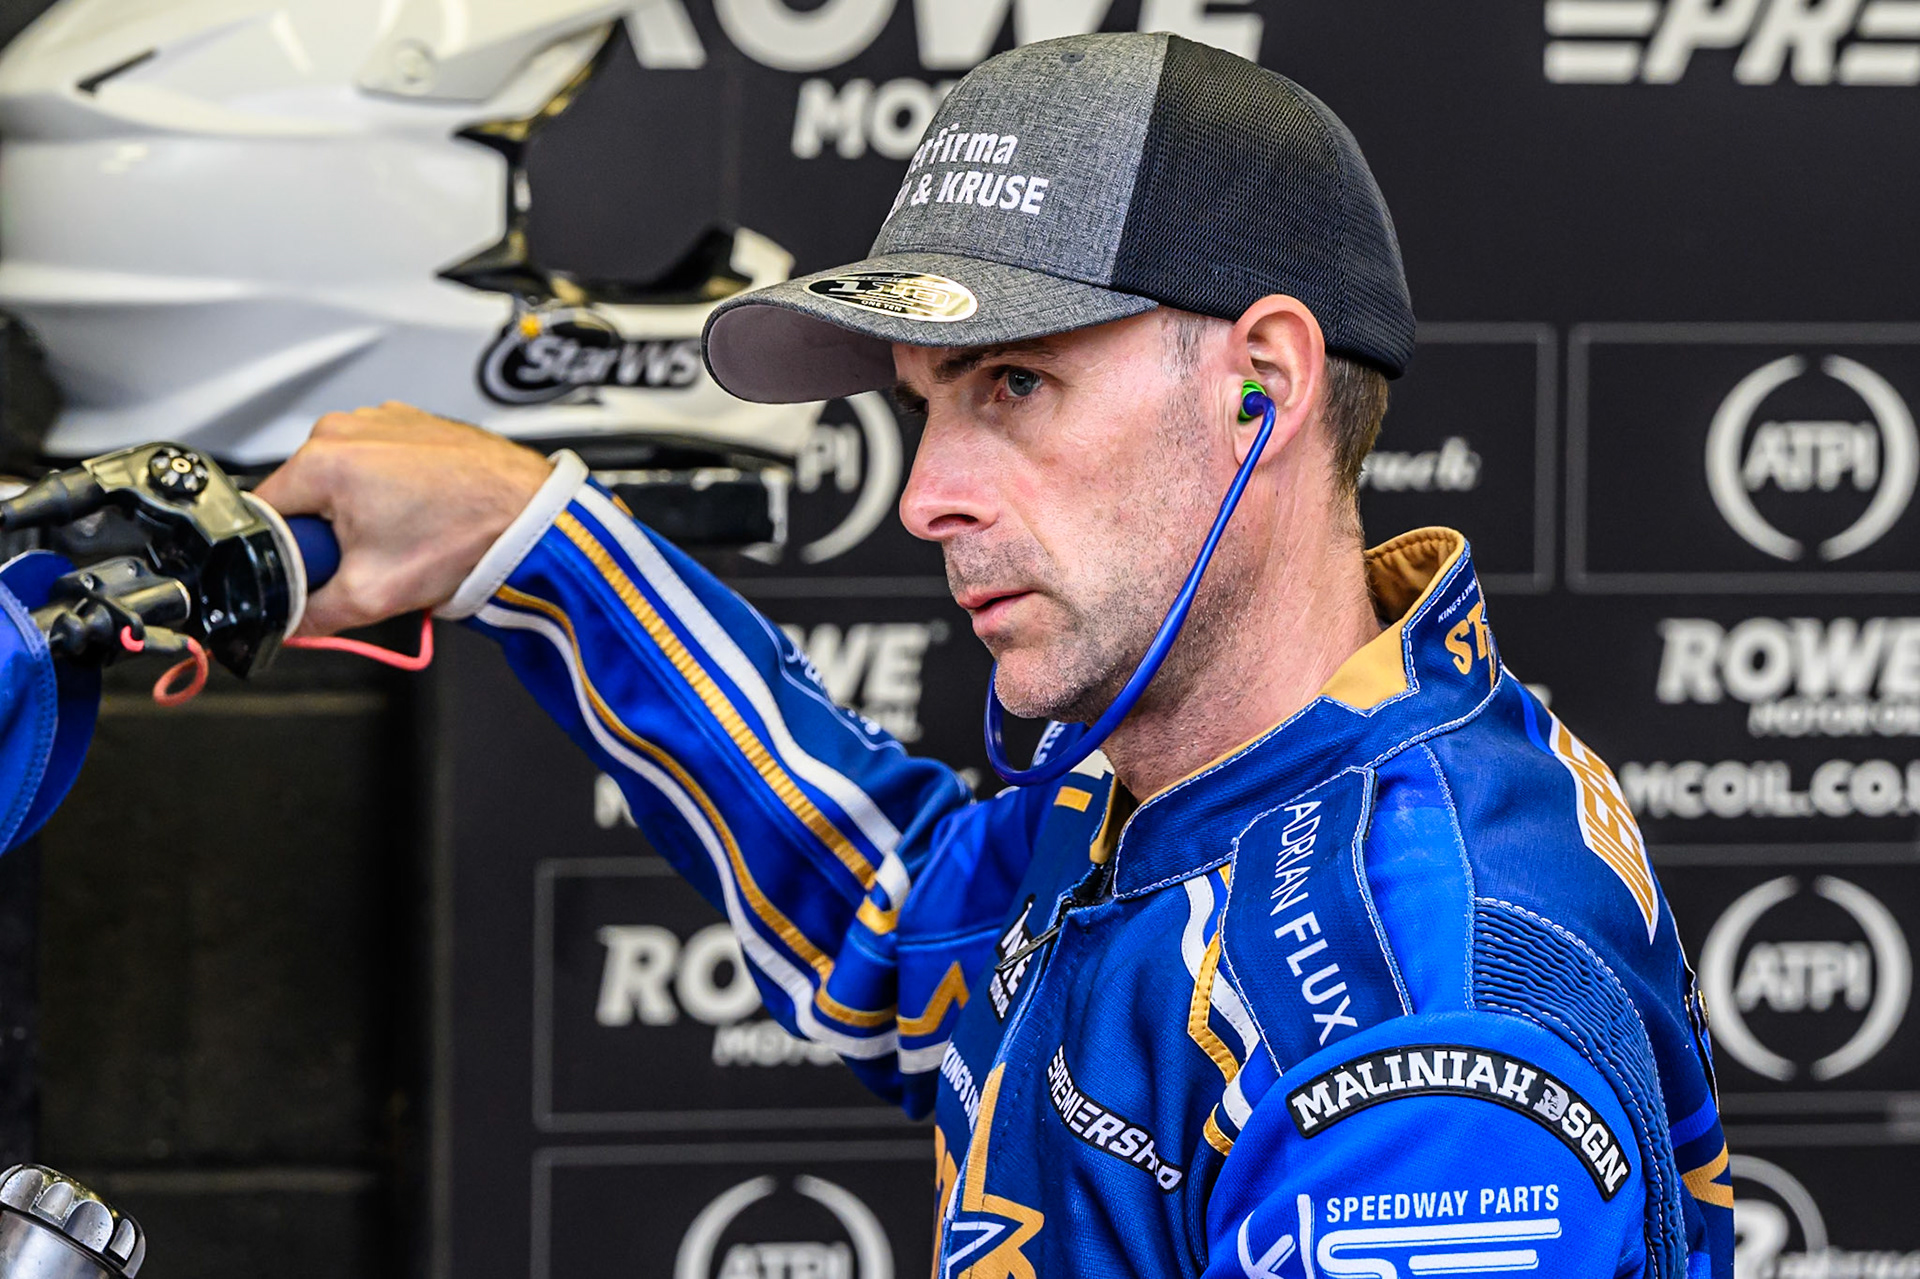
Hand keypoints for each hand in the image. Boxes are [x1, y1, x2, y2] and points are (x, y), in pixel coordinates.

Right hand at [255, 403, 552, 635]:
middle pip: (304, 496)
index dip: (285, 552)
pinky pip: (378, 464)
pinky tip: (423, 514)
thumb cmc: (468, 538)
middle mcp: (346, 428)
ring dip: (361, 513)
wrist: (532, 518)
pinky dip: (391, 491)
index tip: (313, 571)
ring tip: (404, 534)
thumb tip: (289, 622)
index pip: (264, 514)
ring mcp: (380, 420)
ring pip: (342, 481)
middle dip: (327, 534)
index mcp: (321, 460)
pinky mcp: (410, 423)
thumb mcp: (371, 595)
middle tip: (370, 557)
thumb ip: (312, 614)